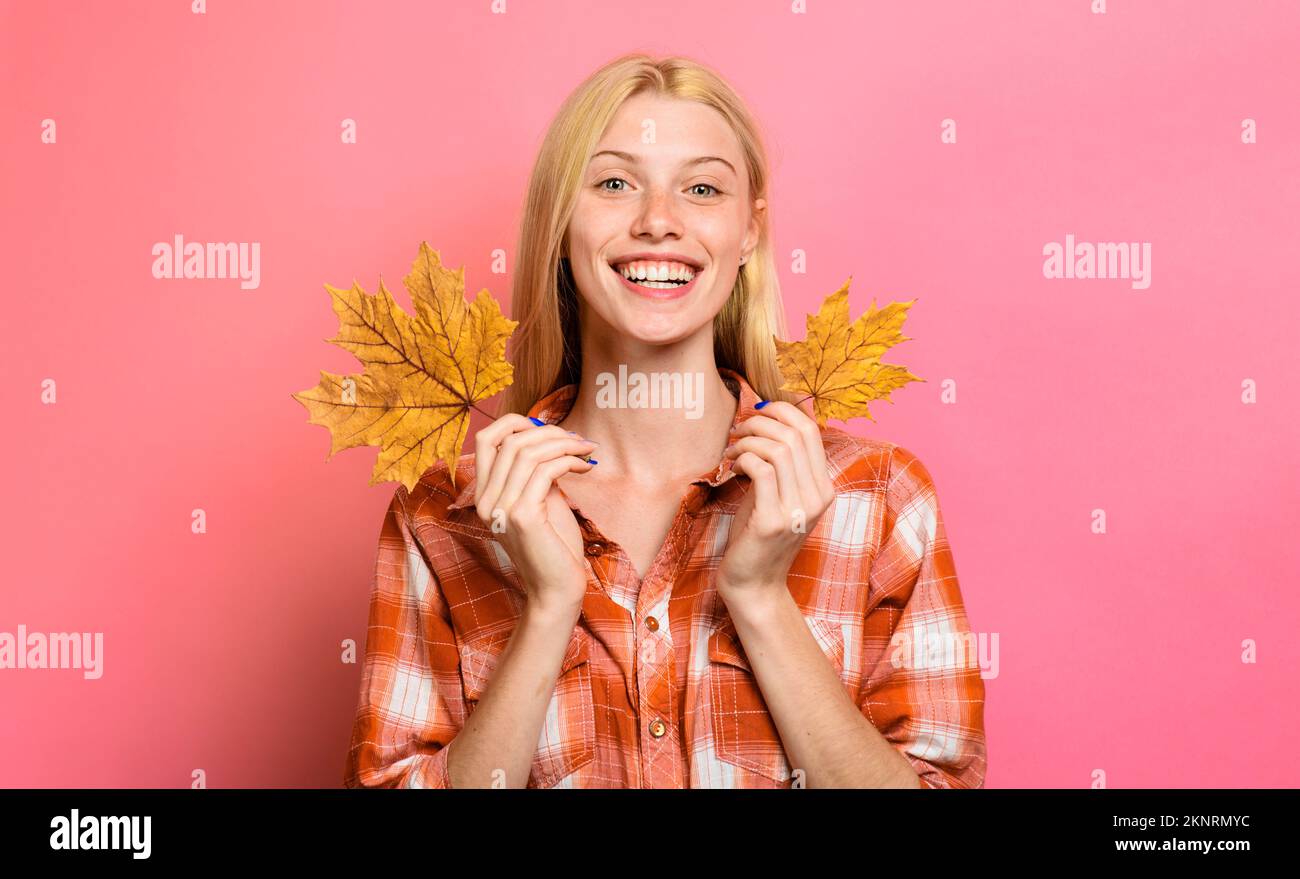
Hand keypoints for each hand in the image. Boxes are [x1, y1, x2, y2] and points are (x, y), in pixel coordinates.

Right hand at [473, 415, 597, 618]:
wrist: (557, 589)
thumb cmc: (554, 546)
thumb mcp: (541, 501)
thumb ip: (536, 472)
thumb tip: (551, 438)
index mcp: (484, 495)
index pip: (485, 439)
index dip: (515, 422)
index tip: (548, 427)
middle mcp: (485, 500)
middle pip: (509, 440)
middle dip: (548, 431)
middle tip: (578, 439)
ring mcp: (500, 508)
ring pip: (528, 452)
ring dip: (564, 444)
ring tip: (587, 450)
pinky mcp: (521, 516)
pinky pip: (546, 470)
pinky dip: (569, 461)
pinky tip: (585, 468)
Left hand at [718, 401, 834, 601]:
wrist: (754, 584)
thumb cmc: (758, 536)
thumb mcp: (777, 495)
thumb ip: (781, 464)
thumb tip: (768, 417)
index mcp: (822, 488)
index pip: (812, 431)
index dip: (783, 410)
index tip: (757, 410)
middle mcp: (817, 498)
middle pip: (795, 434)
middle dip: (760, 422)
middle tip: (738, 430)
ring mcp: (797, 510)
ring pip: (779, 449)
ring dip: (748, 440)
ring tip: (732, 450)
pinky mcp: (772, 521)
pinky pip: (761, 469)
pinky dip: (743, 458)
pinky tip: (732, 467)